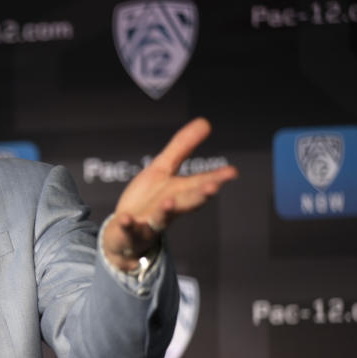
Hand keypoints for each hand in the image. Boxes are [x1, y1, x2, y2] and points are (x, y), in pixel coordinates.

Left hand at [102, 117, 237, 271]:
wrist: (125, 235)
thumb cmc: (147, 200)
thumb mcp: (162, 169)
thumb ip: (182, 147)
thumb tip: (205, 122)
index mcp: (178, 193)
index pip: (199, 184)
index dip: (215, 178)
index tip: (232, 171)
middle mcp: (168, 210)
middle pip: (186, 203)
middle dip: (199, 196)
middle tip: (212, 187)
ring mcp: (149, 223)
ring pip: (161, 219)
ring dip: (166, 211)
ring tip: (169, 202)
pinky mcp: (129, 232)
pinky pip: (128, 230)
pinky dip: (127, 225)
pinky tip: (125, 218)